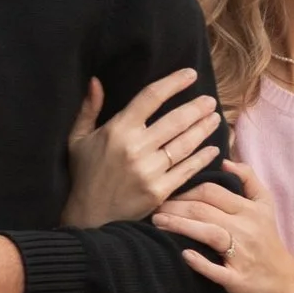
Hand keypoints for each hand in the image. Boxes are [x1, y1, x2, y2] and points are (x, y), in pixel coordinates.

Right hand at [62, 69, 222, 227]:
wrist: (88, 218)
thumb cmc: (84, 175)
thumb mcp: (78, 140)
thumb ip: (88, 109)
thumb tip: (96, 80)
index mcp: (117, 130)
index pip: (151, 97)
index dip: (173, 83)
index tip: (190, 75)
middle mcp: (136, 148)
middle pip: (176, 120)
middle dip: (197, 108)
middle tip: (211, 100)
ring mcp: (149, 171)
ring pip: (185, 143)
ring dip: (204, 129)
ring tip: (215, 118)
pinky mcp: (159, 191)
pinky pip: (187, 169)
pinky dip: (203, 158)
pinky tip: (213, 148)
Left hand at [153, 158, 293, 292]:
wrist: (282, 279)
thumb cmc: (267, 238)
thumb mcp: (265, 204)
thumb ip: (249, 178)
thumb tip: (225, 161)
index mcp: (250, 209)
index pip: (212, 192)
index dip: (186, 190)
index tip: (166, 193)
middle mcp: (246, 229)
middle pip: (204, 211)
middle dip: (175, 207)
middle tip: (153, 207)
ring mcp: (242, 255)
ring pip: (209, 234)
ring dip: (180, 227)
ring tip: (157, 223)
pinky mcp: (239, 279)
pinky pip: (217, 270)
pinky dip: (201, 263)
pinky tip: (184, 255)